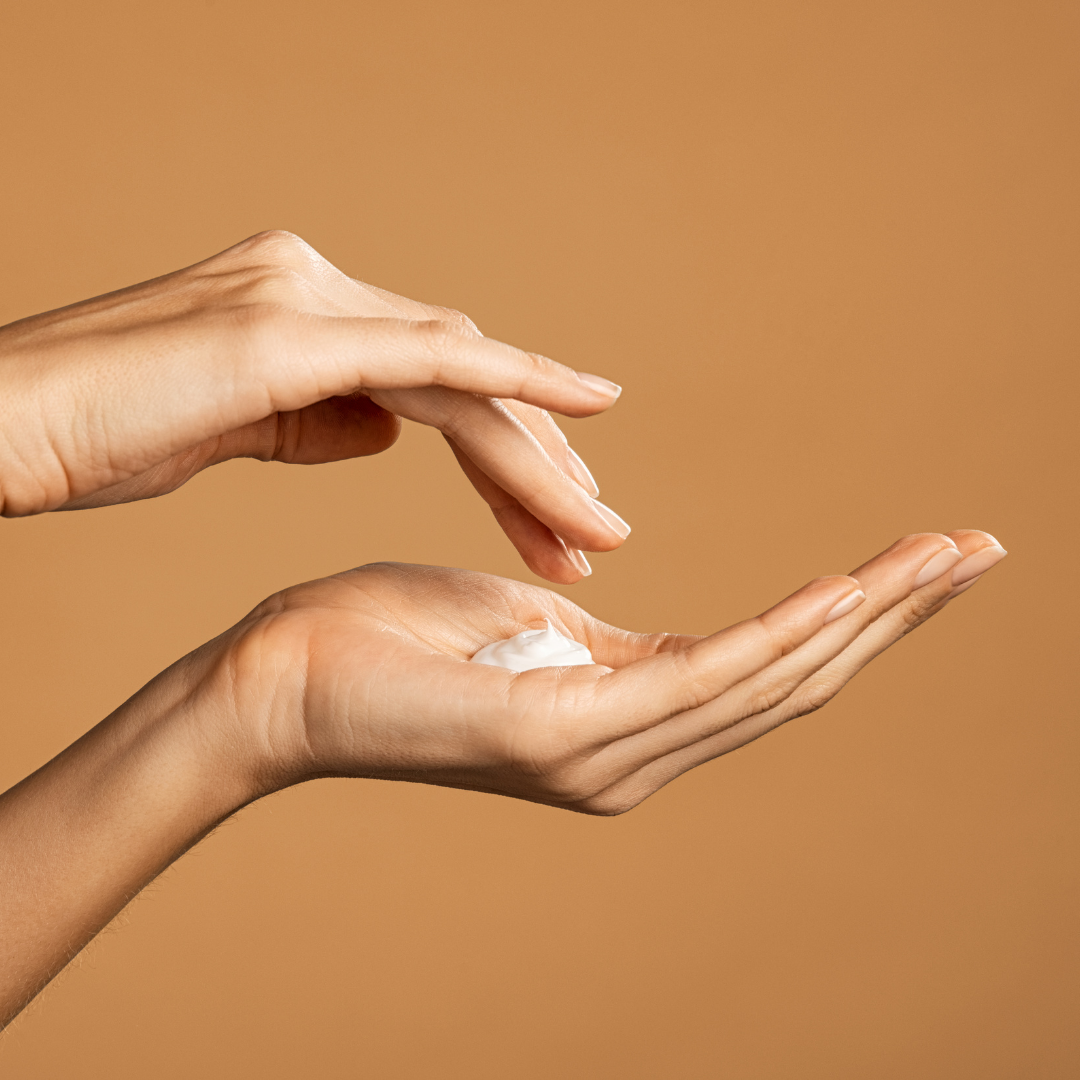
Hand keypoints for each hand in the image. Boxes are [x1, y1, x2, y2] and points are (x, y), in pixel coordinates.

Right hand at [0, 231, 626, 581]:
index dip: (503, 450)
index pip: (436, 380)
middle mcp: (317, 287)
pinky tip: (585, 411)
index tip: (552, 511)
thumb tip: (386, 430)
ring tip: (596, 529)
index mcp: (305, 310)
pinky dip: (514, 383)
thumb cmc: (96, 434)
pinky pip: (430, 356)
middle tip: (596, 534)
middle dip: (536, 464)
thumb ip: (317, 416)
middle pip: (464, 377)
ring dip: (536, 455)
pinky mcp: (287, 332)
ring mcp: (304, 299)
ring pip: (464, 374)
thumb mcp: (231, 425)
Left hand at [0, 529, 1005, 1021]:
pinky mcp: (560, 733)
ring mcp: (599, 754)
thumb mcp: (515, 621)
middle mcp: (627, 754)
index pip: (762, 665)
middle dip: (890, 618)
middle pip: (790, 680)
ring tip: (943, 559)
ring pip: (764, 682)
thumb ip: (586, 637)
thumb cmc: (388, 636)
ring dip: (861, 621)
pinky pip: (696, 678)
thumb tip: (614, 617)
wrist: (282, 677)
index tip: (920, 558)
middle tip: (976, 551)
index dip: (851, 615)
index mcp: (619, 719)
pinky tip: (842, 594)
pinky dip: (778, 636)